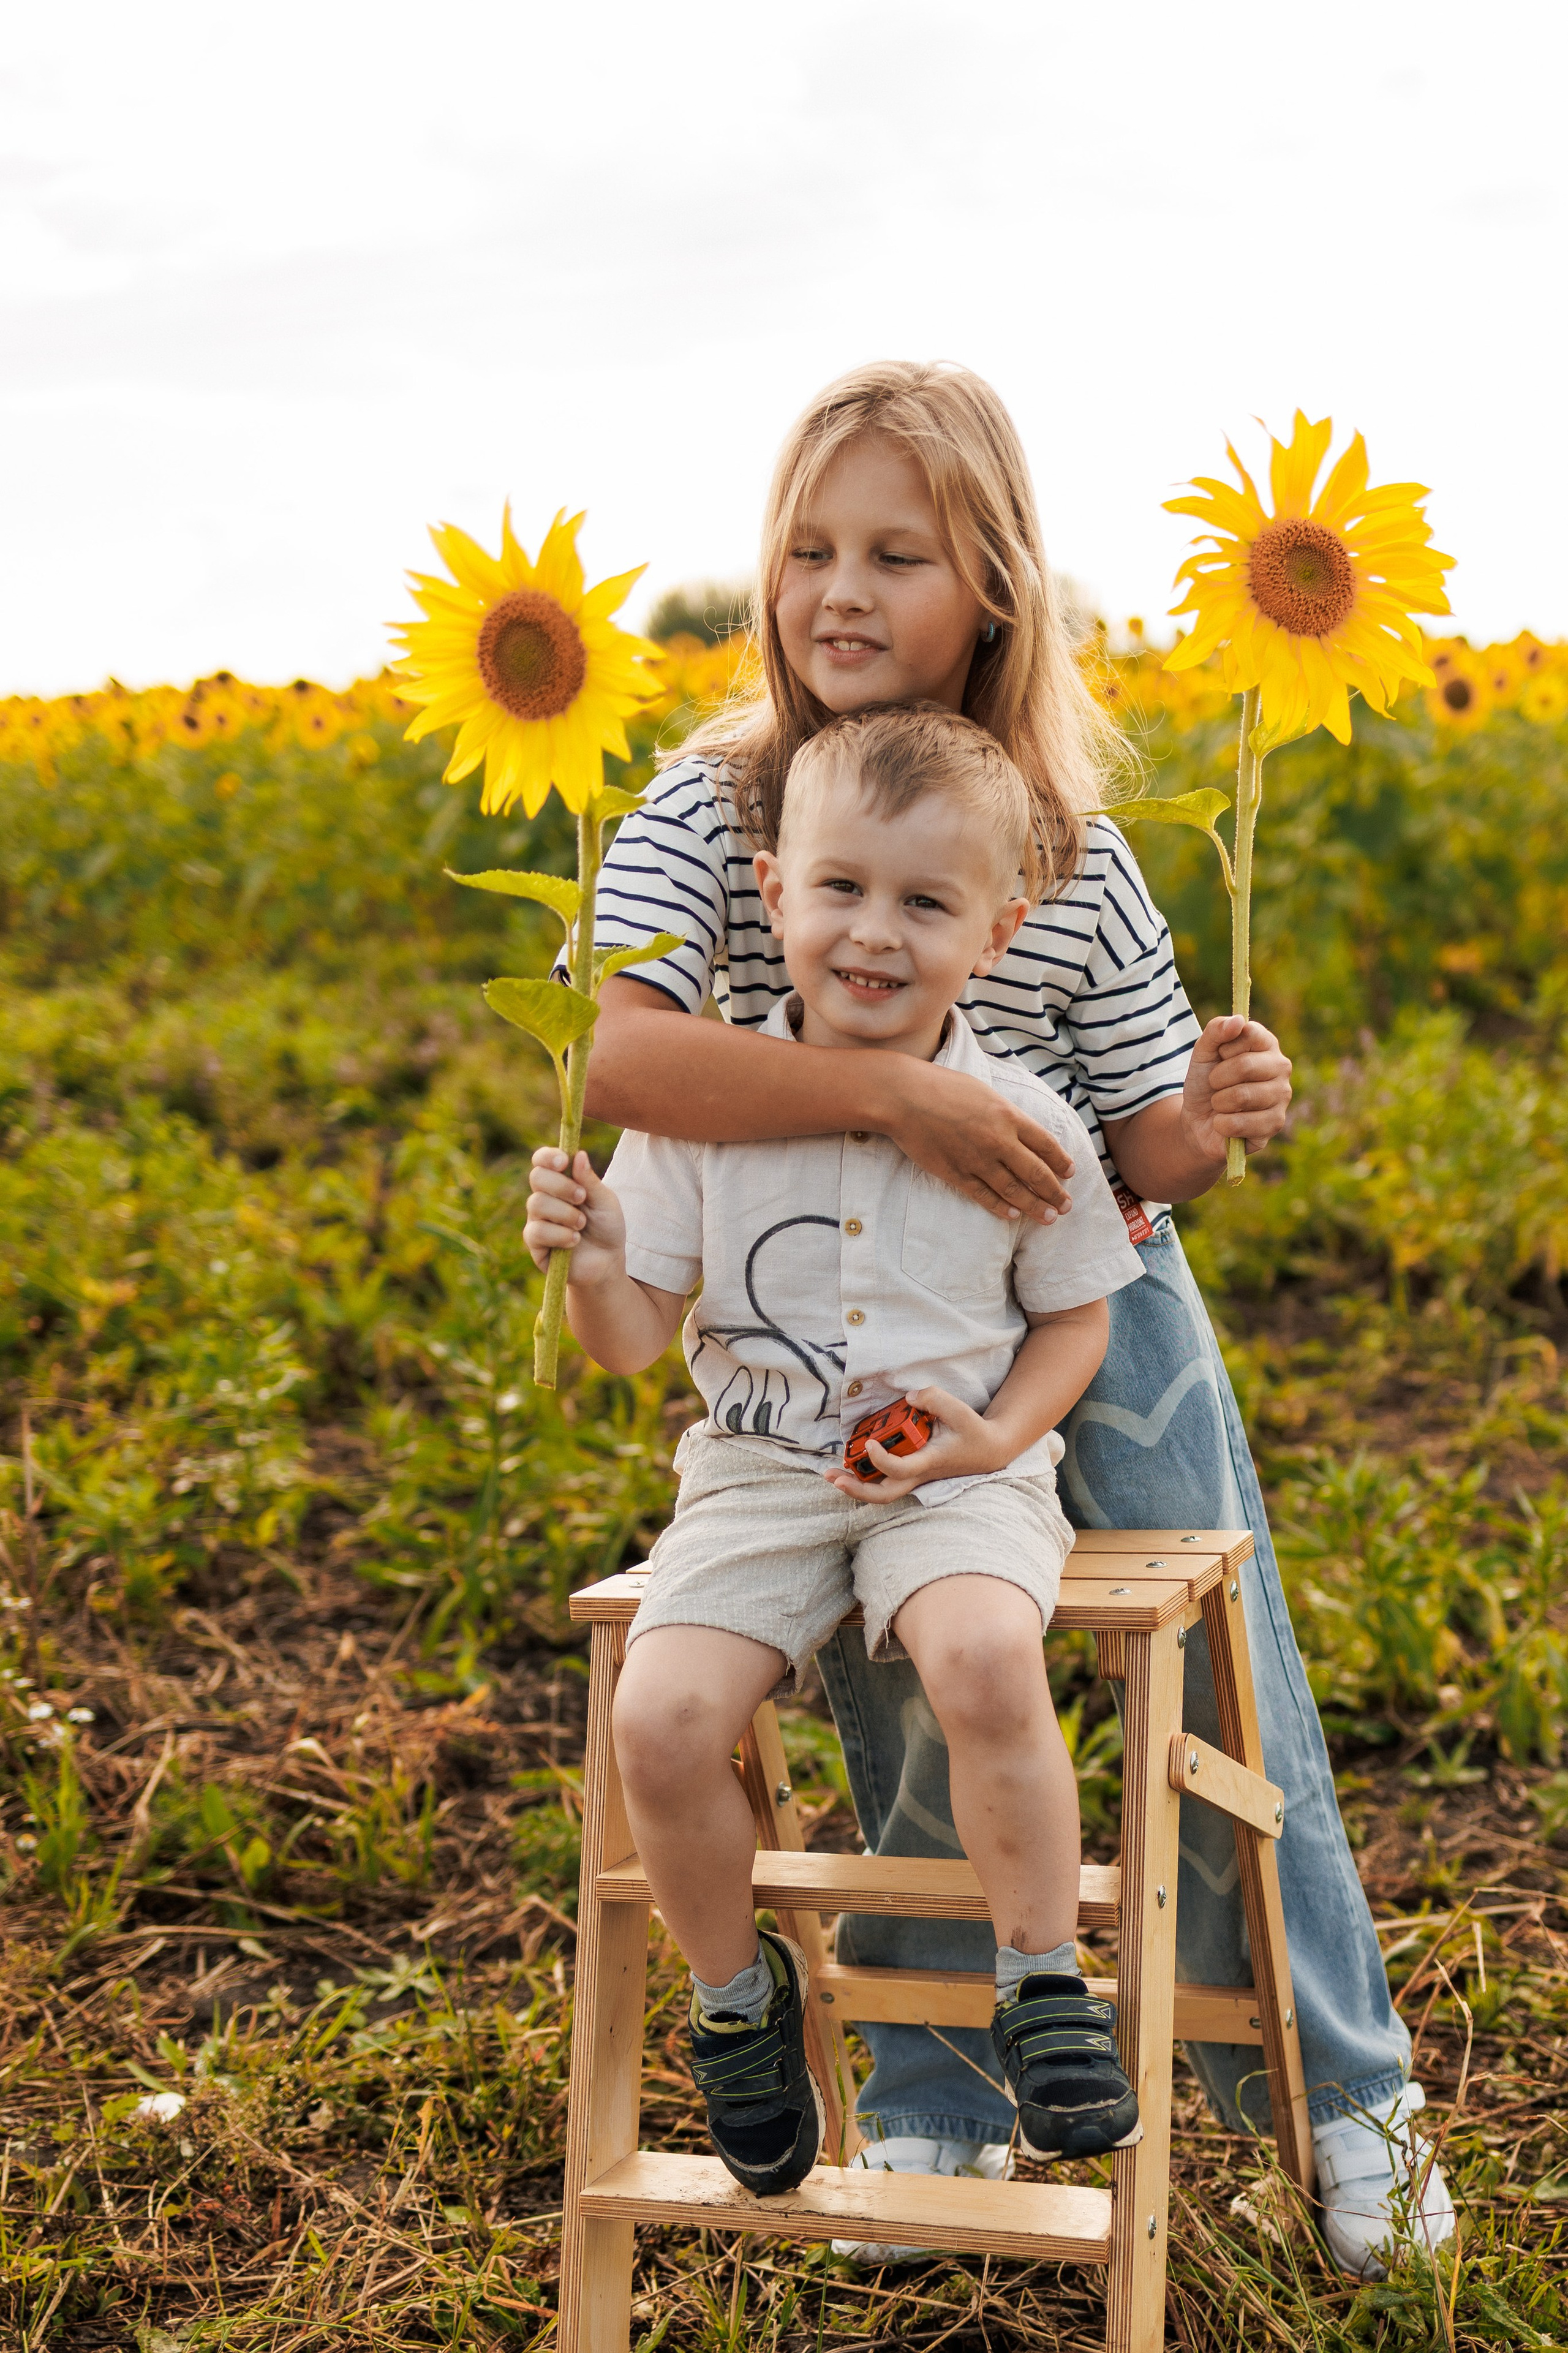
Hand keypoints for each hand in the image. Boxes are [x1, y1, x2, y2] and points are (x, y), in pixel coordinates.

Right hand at [523, 1148, 626, 1281]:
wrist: (607, 1263)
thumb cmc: (607, 1228)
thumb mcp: (606, 1202)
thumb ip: (590, 1181)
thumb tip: (578, 1154)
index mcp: (561, 1182)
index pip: (542, 1161)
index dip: (548, 1157)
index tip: (564, 1161)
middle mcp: (545, 1197)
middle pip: (537, 1177)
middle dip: (561, 1186)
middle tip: (582, 1197)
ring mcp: (537, 1219)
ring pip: (537, 1204)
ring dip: (565, 1213)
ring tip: (582, 1225)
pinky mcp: (535, 1243)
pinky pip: (537, 1231)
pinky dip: (560, 1235)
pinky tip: (574, 1240)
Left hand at [822, 1386, 1009, 1501]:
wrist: (989, 1451)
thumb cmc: (973, 1432)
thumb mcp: (960, 1410)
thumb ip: (934, 1399)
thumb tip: (909, 1397)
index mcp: (929, 1462)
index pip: (901, 1469)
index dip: (882, 1460)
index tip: (869, 1443)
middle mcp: (918, 1474)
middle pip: (884, 1494)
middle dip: (857, 1489)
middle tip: (834, 1477)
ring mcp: (914, 1477)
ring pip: (882, 1491)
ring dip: (856, 1485)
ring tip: (832, 1474)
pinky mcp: (911, 1473)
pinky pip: (885, 1480)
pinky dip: (865, 1476)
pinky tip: (849, 1464)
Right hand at [882, 1063, 1072, 1224]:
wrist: (904, 1097)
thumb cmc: (943, 1087)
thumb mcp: (985, 1092)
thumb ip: (1006, 1113)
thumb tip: (1021, 1129)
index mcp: (1009, 1116)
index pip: (1046, 1145)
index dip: (1061, 1161)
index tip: (1070, 1173)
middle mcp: (998, 1141)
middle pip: (1036, 1173)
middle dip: (1055, 1192)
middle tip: (1066, 1205)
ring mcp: (977, 1160)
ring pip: (1014, 1190)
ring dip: (1034, 1206)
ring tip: (1049, 1218)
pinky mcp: (955, 1173)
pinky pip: (983, 1195)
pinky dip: (1000, 1207)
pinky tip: (1012, 1215)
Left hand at [1180, 1016, 1291, 1163]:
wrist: (1198, 1120)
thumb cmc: (1205, 1082)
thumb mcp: (1203, 1052)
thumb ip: (1216, 1030)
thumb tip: (1237, 1020)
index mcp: (1266, 1044)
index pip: (1249, 1033)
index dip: (1224, 1048)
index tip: (1220, 1057)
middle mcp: (1281, 1067)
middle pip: (1245, 1066)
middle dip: (1217, 1078)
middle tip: (1216, 1085)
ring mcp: (1282, 1096)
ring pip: (1242, 1096)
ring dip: (1219, 1103)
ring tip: (1221, 1104)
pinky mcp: (1275, 1123)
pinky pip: (1241, 1123)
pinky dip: (1222, 1124)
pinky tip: (1226, 1123)